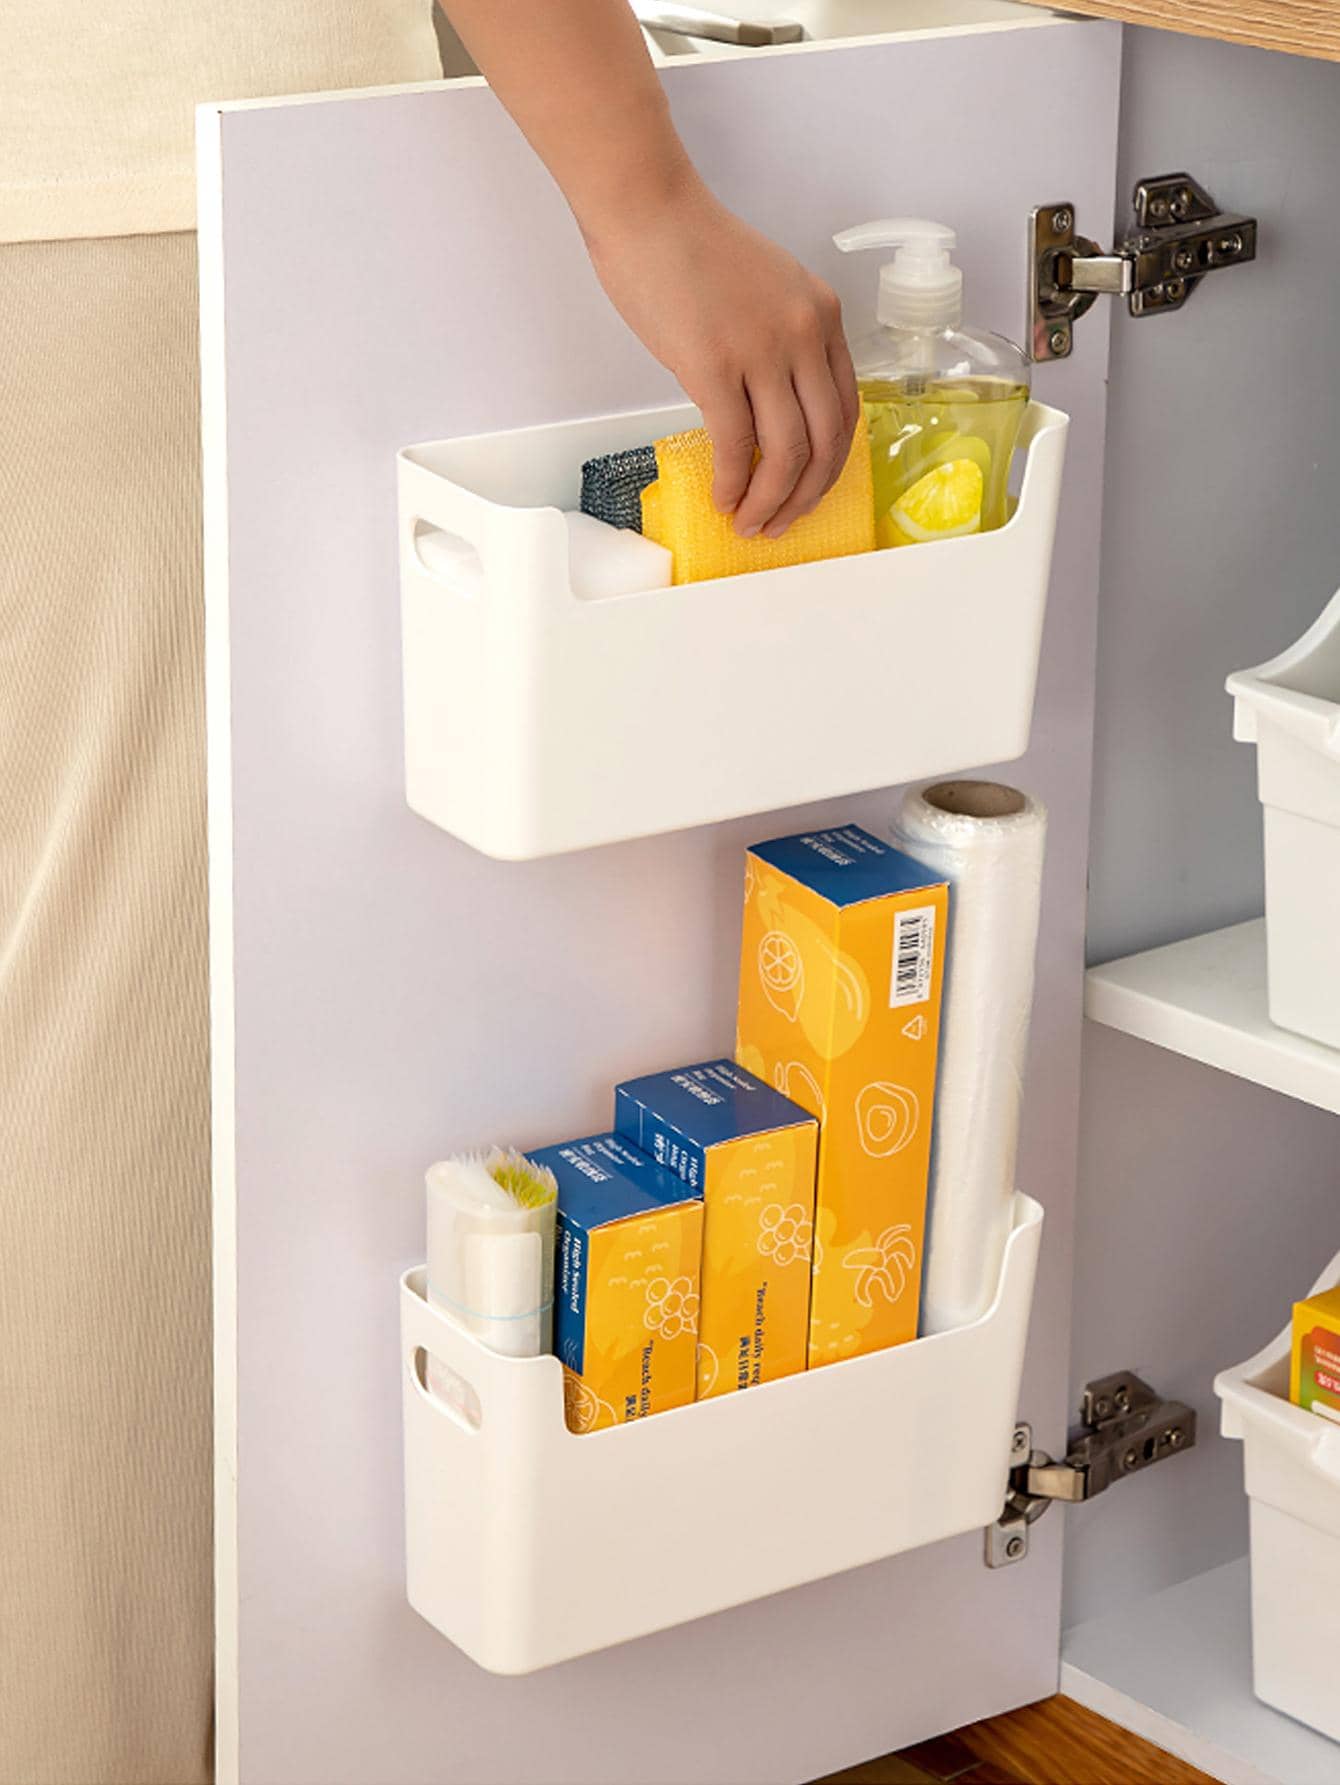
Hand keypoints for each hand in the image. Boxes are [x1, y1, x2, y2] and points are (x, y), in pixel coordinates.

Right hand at [582, 178, 860, 537]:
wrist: (648, 211)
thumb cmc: (691, 246)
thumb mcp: (765, 290)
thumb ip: (779, 343)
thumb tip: (764, 405)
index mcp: (821, 315)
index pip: (846, 409)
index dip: (830, 463)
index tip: (810, 489)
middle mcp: (803, 335)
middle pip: (825, 440)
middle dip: (806, 495)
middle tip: (783, 522)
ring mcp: (763, 351)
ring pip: (787, 452)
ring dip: (771, 500)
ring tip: (750, 523)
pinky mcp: (715, 366)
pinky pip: (737, 445)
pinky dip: (734, 483)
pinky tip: (724, 498)